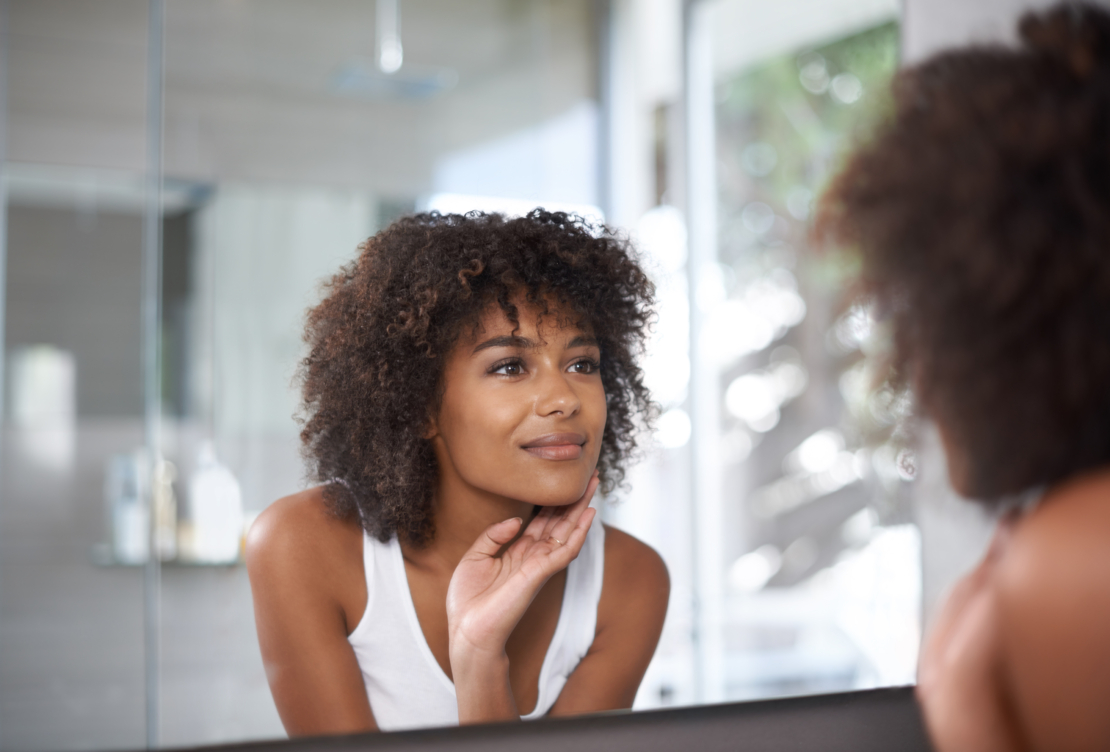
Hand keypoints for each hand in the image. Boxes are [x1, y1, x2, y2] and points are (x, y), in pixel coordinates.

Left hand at [445, 473, 598, 663]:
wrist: (467, 631)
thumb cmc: (468, 601)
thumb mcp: (474, 557)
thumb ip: (494, 535)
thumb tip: (517, 520)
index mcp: (517, 552)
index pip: (542, 521)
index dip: (553, 501)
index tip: (563, 481)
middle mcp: (532, 557)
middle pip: (559, 522)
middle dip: (574, 500)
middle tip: (590, 476)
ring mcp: (539, 565)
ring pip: (568, 531)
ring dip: (582, 508)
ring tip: (593, 485)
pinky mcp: (540, 574)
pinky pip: (566, 550)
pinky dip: (580, 531)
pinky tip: (589, 514)